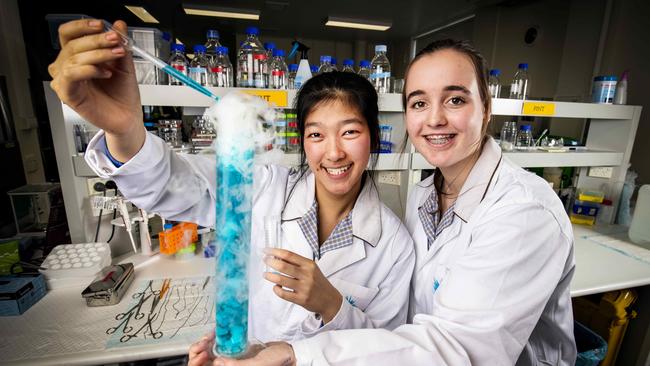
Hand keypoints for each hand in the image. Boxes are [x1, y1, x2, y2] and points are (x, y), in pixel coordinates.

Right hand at [48, 18, 144, 161]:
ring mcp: (66, 80)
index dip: (82, 26)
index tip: (101, 25)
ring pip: (73, 57)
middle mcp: (68, 66)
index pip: (68, 34)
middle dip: (97, 39)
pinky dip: (89, 69)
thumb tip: (119, 25)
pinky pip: (71, 75)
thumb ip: (120, 44)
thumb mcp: (124, 63)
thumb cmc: (122, 93)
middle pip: (72, 44)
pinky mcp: (67, 94)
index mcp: (78, 56)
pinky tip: (105, 73)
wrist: (127, 116)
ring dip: (98, 53)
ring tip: (116, 55)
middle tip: (116, 40)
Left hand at [188, 331, 294, 365]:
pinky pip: (217, 347)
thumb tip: (217, 362)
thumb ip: (237, 365)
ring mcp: (228, 361)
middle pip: (202, 363)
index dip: (198, 363)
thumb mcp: (256, 364)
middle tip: (204, 342)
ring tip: (209, 337)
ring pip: (207, 355)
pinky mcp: (232, 352)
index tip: (203, 353)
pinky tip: (215, 334)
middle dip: (198, 352)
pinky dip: (213, 340)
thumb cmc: (275, 361)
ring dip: (204, 345)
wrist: (285, 351)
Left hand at [264, 248, 341, 322]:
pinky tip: (275, 287)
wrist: (330, 300)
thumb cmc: (318, 282)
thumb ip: (297, 263)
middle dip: (270, 262)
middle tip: (265, 260)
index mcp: (309, 264)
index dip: (275, 251)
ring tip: (265, 274)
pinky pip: (283, 293)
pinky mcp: (301, 299)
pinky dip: (276, 289)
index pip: (289, 254)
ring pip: (281, 280)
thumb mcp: (311, 269)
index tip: (266, 250)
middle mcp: (307, 275)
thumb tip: (277, 257)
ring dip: (270, 276)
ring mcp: (304, 287)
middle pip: (283, 265)